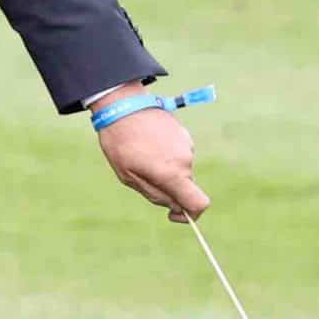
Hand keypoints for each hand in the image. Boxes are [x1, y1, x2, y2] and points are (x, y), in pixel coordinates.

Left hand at [87, 84, 210, 221]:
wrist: (122, 104)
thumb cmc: (120, 142)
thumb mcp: (128, 176)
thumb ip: (154, 194)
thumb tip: (174, 206)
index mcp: (173, 173)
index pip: (199, 203)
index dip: (191, 214)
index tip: (174, 213)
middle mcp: (185, 160)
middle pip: (184, 185)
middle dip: (167, 186)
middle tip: (140, 173)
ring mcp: (186, 144)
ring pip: (179, 168)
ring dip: (164, 167)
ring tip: (140, 151)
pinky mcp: (183, 132)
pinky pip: (177, 152)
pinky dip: (165, 153)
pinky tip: (146, 141)